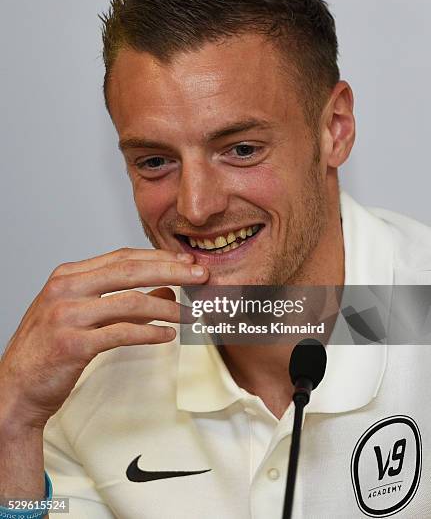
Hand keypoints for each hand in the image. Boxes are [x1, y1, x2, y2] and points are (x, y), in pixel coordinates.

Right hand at [0, 248, 207, 429]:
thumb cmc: (49, 348)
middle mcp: (66, 288)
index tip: (186, 261)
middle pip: (131, 271)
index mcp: (68, 275)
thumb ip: (121, 299)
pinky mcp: (73, 344)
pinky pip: (123, 333)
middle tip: (201, 275)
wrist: (15, 388)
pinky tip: (167, 336)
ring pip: (131, 302)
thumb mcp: (81, 313)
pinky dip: (150, 334)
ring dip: (167, 307)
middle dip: (172, 271)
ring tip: (189, 314)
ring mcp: (68, 315)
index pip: (123, 257)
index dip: (159, 257)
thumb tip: (166, 289)